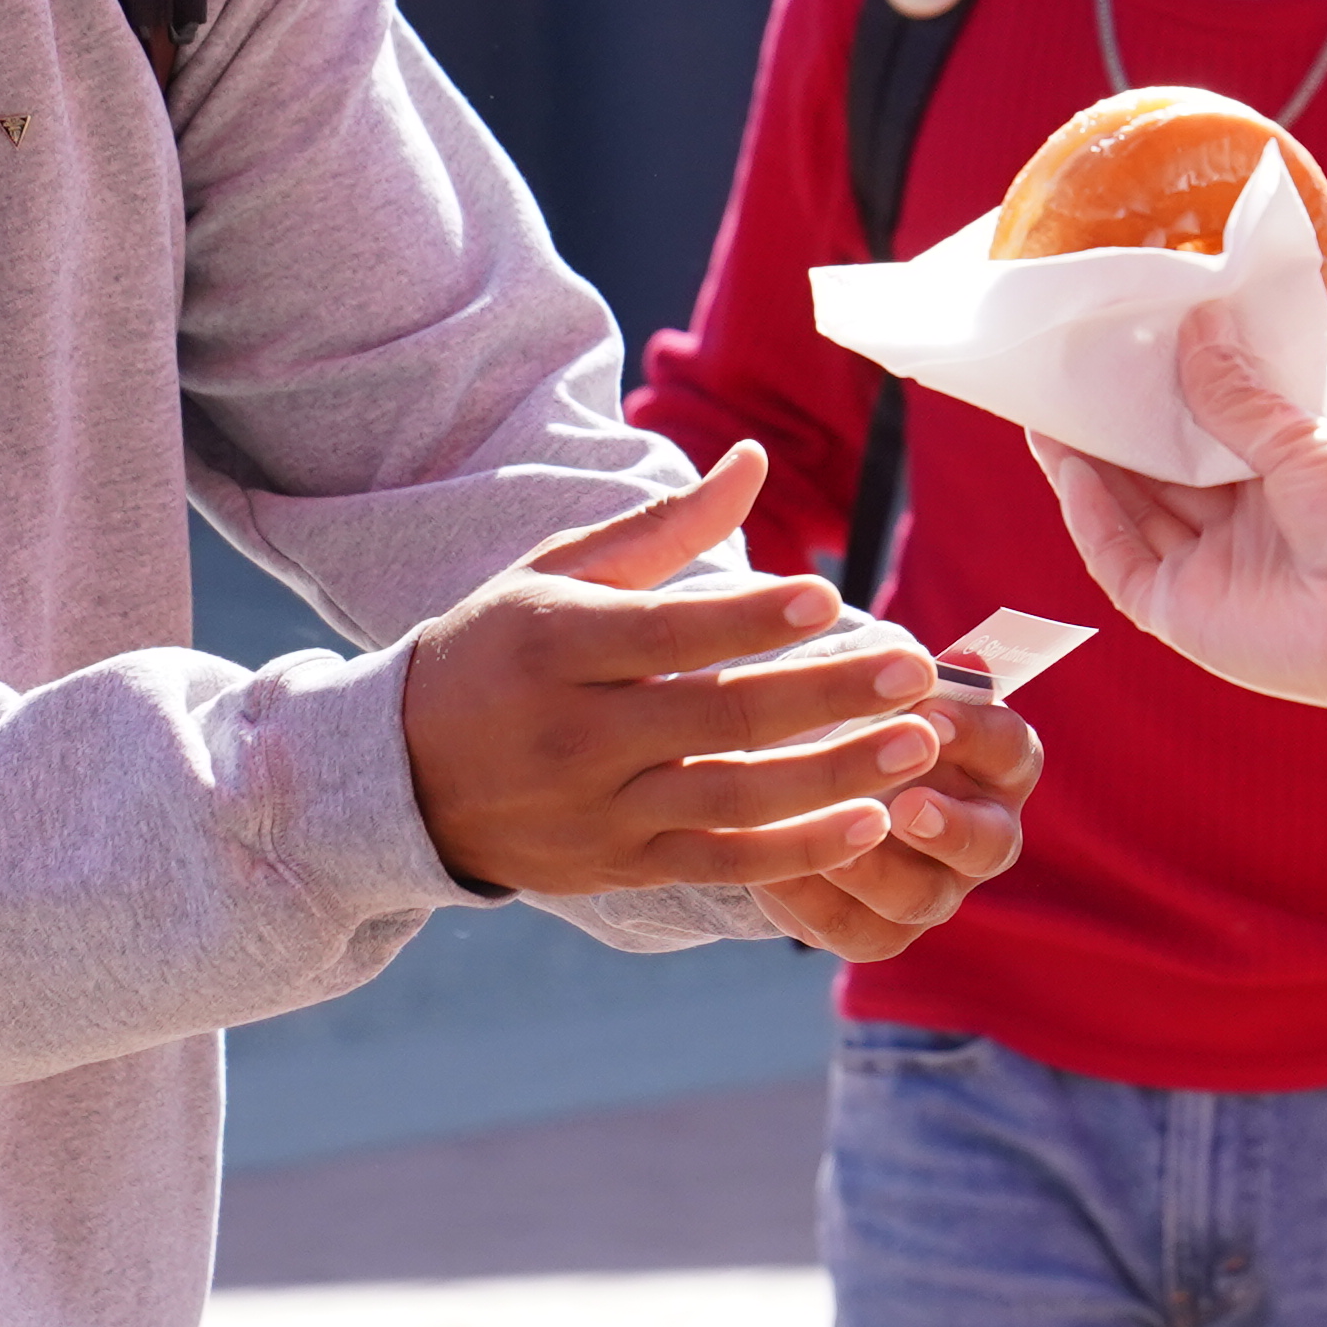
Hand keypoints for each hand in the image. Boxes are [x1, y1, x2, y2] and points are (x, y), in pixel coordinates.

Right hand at [400, 445, 950, 900]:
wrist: (407, 778)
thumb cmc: (500, 649)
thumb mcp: (556, 574)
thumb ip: (665, 526)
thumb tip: (755, 460)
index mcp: (558, 645)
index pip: (668, 631)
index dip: (750, 619)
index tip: (830, 595)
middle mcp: (578, 733)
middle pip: (719, 717)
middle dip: (826, 695)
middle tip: (914, 668)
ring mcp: (602, 810)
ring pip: (733, 799)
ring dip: (834, 776)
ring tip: (918, 746)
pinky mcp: (623, 866)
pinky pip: (722, 864)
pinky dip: (797, 852)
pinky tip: (869, 824)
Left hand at [750, 682, 1036, 960]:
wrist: (794, 779)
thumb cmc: (856, 718)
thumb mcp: (876, 689)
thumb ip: (913, 679)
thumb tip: (970, 661)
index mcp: (996, 768)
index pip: (1012, 751)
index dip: (977, 735)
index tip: (930, 714)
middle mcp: (980, 835)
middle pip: (992, 844)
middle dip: (952, 828)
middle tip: (908, 806)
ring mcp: (935, 890)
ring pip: (922, 898)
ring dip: (879, 873)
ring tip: (833, 851)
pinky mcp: (879, 932)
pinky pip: (854, 928)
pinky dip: (814, 899)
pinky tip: (776, 871)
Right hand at [1035, 327, 1326, 798]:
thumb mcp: (1303, 440)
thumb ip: (1237, 396)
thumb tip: (1196, 327)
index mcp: (1281, 486)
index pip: (1203, 439)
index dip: (1160, 402)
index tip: (1122, 355)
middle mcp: (1242, 532)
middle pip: (1158, 478)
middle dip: (1112, 433)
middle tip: (1066, 379)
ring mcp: (1211, 576)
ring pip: (1132, 517)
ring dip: (1090, 470)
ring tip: (1047, 413)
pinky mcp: (1186, 617)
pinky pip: (1122, 565)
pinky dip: (1094, 521)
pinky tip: (1074, 471)